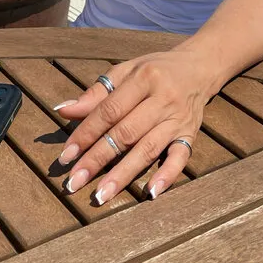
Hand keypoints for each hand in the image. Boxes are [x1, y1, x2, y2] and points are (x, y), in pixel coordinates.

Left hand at [53, 49, 218, 203]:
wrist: (199, 67)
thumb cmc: (156, 69)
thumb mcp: (127, 71)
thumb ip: (97, 93)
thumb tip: (63, 110)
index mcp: (144, 78)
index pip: (109, 110)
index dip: (85, 133)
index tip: (66, 156)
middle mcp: (162, 98)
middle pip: (126, 133)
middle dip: (97, 159)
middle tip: (74, 182)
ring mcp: (178, 119)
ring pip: (148, 149)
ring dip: (123, 174)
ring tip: (101, 195)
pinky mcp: (191, 134)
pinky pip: (180, 157)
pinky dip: (167, 175)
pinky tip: (150, 192)